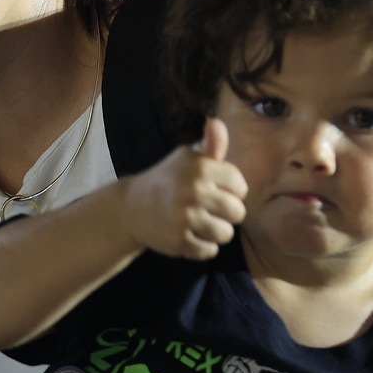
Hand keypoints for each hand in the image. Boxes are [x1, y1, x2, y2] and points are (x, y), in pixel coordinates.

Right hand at [120, 117, 246, 259]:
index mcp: (201, 168)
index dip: (232, 191)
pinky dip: (203, 247)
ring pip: (225, 234)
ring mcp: (185, 218)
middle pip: (237, 212)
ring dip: (217, 232)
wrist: (131, 207)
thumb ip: (211, 144)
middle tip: (211, 210)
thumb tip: (216, 121)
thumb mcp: (187, 158)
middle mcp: (194, 191)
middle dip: (227, 214)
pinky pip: (209, 251)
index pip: (240, 186)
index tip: (217, 190)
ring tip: (203, 224)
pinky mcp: (178, 241)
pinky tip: (192, 236)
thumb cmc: (168, 180)